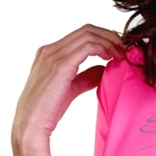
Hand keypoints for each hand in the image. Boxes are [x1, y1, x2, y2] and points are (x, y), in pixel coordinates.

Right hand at [12, 24, 124, 146]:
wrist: (30, 125)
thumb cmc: (47, 111)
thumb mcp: (70, 88)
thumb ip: (86, 77)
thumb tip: (104, 69)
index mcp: (50, 53)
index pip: (82, 35)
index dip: (104, 39)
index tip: (119, 51)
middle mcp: (50, 49)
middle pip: (87, 30)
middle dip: (110, 37)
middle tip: (125, 50)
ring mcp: (53, 54)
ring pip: (89, 34)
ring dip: (110, 42)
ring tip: (121, 56)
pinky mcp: (60, 64)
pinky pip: (88, 46)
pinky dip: (104, 48)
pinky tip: (113, 59)